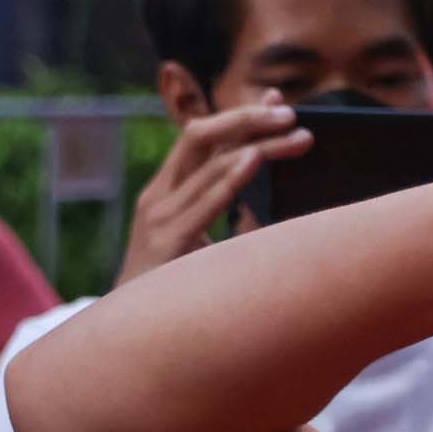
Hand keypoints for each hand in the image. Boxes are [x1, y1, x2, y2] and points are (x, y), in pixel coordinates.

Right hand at [121, 102, 311, 281]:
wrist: (135, 328)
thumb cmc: (176, 283)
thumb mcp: (201, 236)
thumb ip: (225, 208)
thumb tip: (266, 185)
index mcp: (166, 189)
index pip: (202, 137)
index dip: (239, 116)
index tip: (277, 103)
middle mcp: (159, 194)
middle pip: (202, 137)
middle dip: (247, 119)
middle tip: (291, 112)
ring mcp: (160, 215)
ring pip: (209, 164)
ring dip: (258, 145)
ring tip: (296, 134)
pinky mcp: (168, 239)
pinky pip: (204, 201)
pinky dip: (231, 177)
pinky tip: (255, 159)